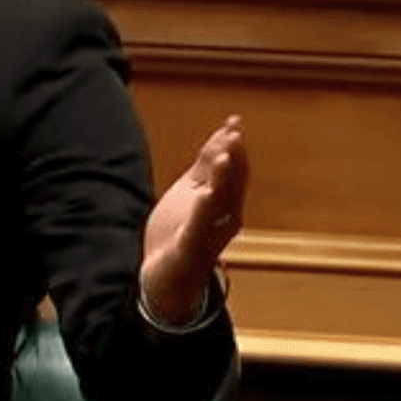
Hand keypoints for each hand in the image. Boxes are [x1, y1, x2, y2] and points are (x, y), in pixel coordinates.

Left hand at [141, 115, 247, 324]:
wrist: (165, 279)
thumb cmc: (181, 232)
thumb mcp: (192, 192)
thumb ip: (206, 167)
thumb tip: (223, 136)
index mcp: (223, 203)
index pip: (232, 170)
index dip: (233, 146)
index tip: (235, 122)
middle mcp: (222, 219)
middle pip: (231, 184)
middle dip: (233, 159)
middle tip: (235, 134)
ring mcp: (208, 235)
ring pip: (219, 204)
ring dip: (223, 180)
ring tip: (224, 156)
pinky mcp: (190, 250)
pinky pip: (199, 230)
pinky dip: (204, 212)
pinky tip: (205, 196)